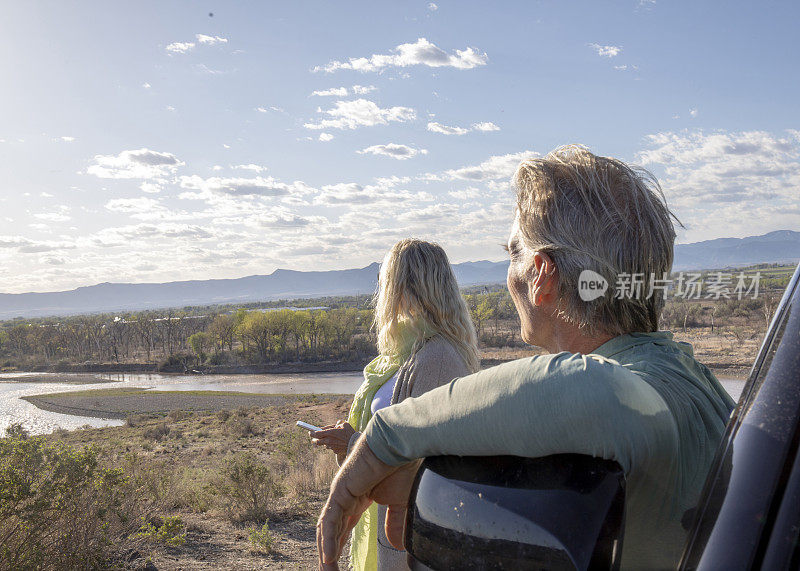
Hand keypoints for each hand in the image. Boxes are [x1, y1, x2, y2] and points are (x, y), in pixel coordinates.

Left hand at [311, 421, 355, 460]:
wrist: (355, 443)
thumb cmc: (349, 432)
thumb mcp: (343, 424)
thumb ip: (335, 424)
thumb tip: (331, 426)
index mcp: (330, 433)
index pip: (316, 434)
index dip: (311, 433)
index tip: (310, 432)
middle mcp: (328, 440)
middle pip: (316, 441)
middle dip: (315, 439)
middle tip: (316, 436)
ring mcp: (331, 446)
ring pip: (323, 444)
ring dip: (324, 441)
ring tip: (330, 438)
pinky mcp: (334, 451)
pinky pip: (330, 447)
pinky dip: (331, 445)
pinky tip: (337, 442)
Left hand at [316, 438, 420, 569]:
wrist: (399, 447)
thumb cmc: (401, 468)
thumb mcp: (400, 504)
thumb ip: (394, 523)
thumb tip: (395, 545)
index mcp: (358, 498)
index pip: (343, 527)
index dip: (339, 546)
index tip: (335, 564)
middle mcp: (345, 497)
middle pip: (332, 531)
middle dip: (329, 553)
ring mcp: (340, 493)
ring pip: (328, 528)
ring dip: (326, 551)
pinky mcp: (339, 491)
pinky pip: (331, 520)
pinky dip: (329, 540)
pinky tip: (329, 557)